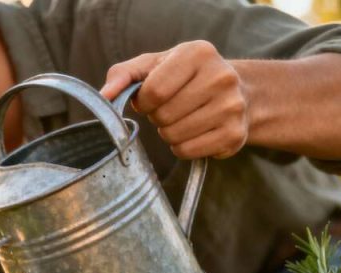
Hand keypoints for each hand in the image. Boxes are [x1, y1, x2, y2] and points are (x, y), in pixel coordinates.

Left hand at [99, 40, 248, 159]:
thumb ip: (123, 75)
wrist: (237, 92)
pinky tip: (194, 132)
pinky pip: (187, 151)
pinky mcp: (235, 135)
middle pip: (163, 116)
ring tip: (182, 118)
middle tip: (170, 108)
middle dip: (157, 116)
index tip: (150, 98)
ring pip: (174, 136)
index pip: (154, 91)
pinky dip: (182, 147)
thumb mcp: (154, 66)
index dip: (144, 101)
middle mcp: (222, 77)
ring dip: (168, 132)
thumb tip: (103, 96)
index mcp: (199, 53)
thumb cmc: (184, 78)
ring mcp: (232, 108)